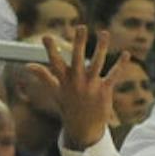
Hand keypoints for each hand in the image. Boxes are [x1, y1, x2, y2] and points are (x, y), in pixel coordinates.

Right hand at [31, 28, 122, 152]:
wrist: (84, 128)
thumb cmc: (68, 107)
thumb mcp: (55, 92)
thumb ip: (44, 76)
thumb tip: (27, 66)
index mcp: (64, 80)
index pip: (55, 62)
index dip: (51, 50)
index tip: (46, 36)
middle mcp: (77, 81)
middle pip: (77, 59)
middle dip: (79, 43)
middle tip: (81, 27)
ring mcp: (91, 86)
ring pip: (97, 63)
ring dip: (101, 48)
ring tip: (104, 32)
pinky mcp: (104, 91)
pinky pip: (114, 75)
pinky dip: (121, 65)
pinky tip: (127, 54)